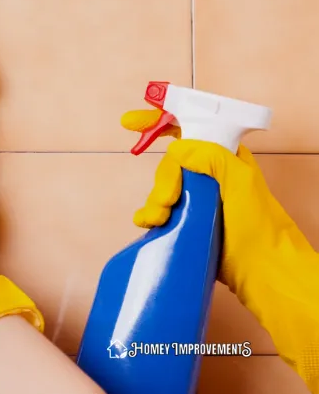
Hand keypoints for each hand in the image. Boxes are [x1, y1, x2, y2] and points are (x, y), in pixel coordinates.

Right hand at [122, 109, 318, 393]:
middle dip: (162, 179)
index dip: (159, 121)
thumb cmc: (258, 228)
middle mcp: (209, 174)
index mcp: (224, 157)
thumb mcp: (239, 184)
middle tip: (167, 200)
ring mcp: (197, 199)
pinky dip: (148, 216)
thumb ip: (211, 158)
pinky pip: (158, 211)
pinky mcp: (186, 221)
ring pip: (162, 188)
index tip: (131, 123)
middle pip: (170, 163)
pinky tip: (148, 224)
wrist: (262, 272)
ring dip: (154, 202)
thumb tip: (177, 149)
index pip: (190, 127)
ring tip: (158, 220)